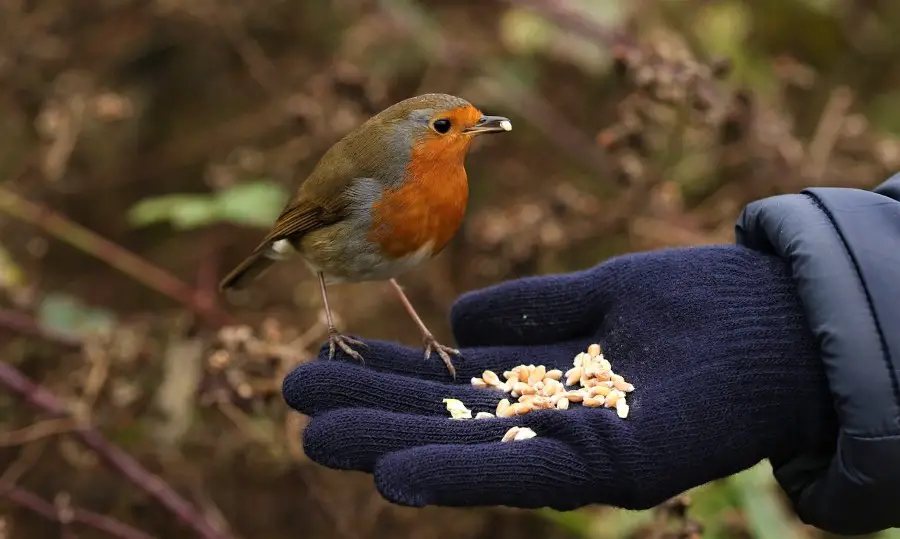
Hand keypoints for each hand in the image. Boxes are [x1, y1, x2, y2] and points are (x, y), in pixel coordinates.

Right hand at [282, 245, 836, 509]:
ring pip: (472, 452)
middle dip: (370, 411)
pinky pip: (527, 475)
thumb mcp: (602, 294)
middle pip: (448, 420)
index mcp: (549, 381)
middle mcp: (557, 423)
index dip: (388, 377)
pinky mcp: (621, 469)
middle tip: (292, 400)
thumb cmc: (702, 304)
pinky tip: (394, 475)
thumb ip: (533, 310)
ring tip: (316, 439)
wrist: (789, 320)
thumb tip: (456, 322)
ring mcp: (586, 449)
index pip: (453, 384)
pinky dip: (458, 477)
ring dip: (393, 447)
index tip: (325, 363)